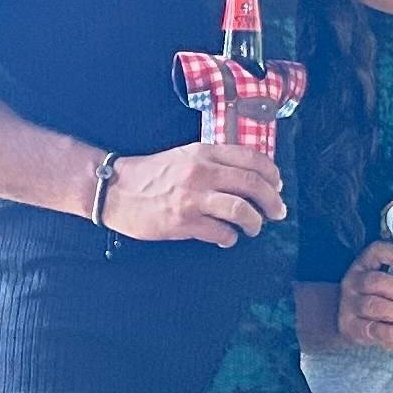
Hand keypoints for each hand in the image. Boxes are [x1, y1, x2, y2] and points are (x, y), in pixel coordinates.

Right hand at [101, 141, 287, 247]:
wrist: (115, 190)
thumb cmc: (150, 174)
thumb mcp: (185, 156)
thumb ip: (214, 162)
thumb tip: (246, 177)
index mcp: (204, 153)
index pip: (251, 158)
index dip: (272, 174)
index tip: (277, 185)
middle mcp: (201, 172)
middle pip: (252, 184)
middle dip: (272, 201)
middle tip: (277, 212)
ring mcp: (192, 198)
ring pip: (241, 209)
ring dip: (254, 222)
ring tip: (253, 228)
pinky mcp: (183, 222)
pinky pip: (220, 232)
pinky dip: (229, 238)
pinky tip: (227, 239)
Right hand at [337, 240, 392, 348]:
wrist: (350, 321)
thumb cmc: (381, 298)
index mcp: (367, 264)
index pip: (375, 252)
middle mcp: (356, 281)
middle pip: (377, 282)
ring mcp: (351, 304)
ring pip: (374, 306)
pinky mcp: (352, 327)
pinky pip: (371, 329)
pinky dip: (391, 332)